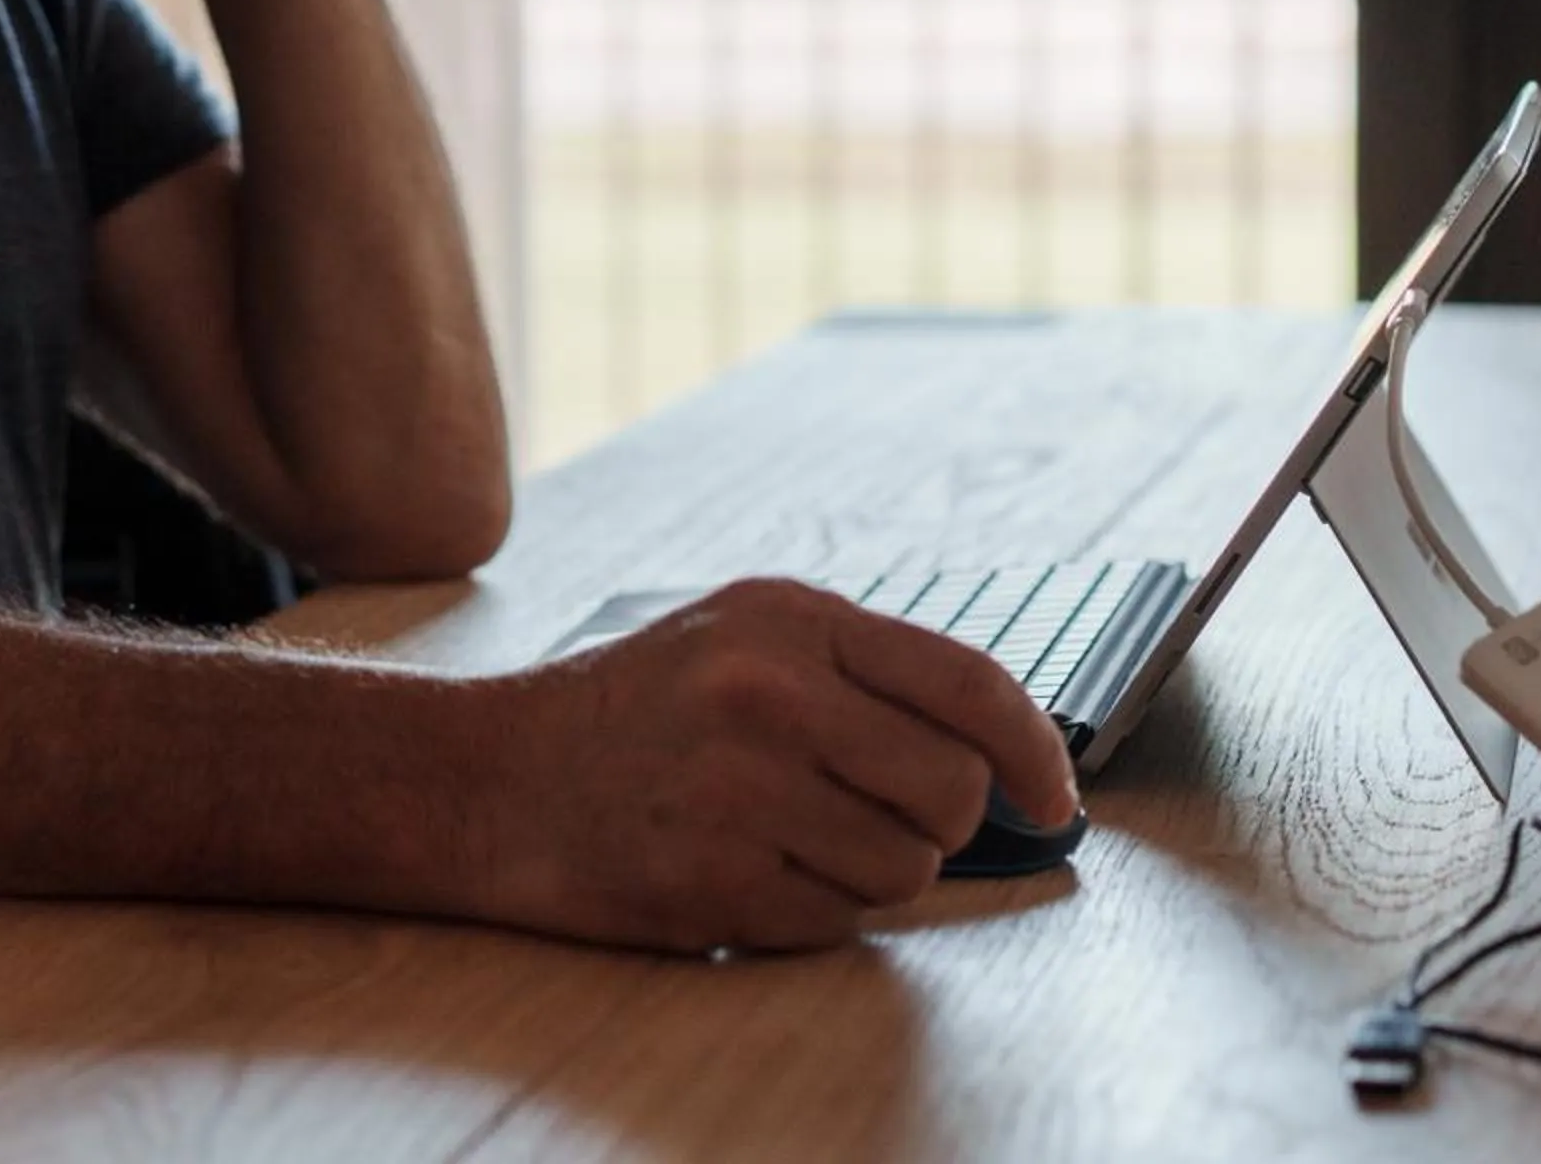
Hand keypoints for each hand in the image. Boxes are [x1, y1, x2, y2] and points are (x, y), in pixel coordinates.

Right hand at [469, 580, 1083, 953]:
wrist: (484, 777)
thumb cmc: (628, 712)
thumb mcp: (739, 637)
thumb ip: (862, 672)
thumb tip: (1005, 750)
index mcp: (788, 620)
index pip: (970, 682)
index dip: (1038, 750)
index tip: (1056, 796)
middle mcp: (769, 695)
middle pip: (953, 787)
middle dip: (940, 818)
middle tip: (874, 812)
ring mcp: (740, 790)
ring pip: (906, 866)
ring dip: (870, 870)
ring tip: (785, 835)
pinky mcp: (714, 879)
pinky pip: (838, 920)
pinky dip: (810, 910)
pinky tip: (742, 868)